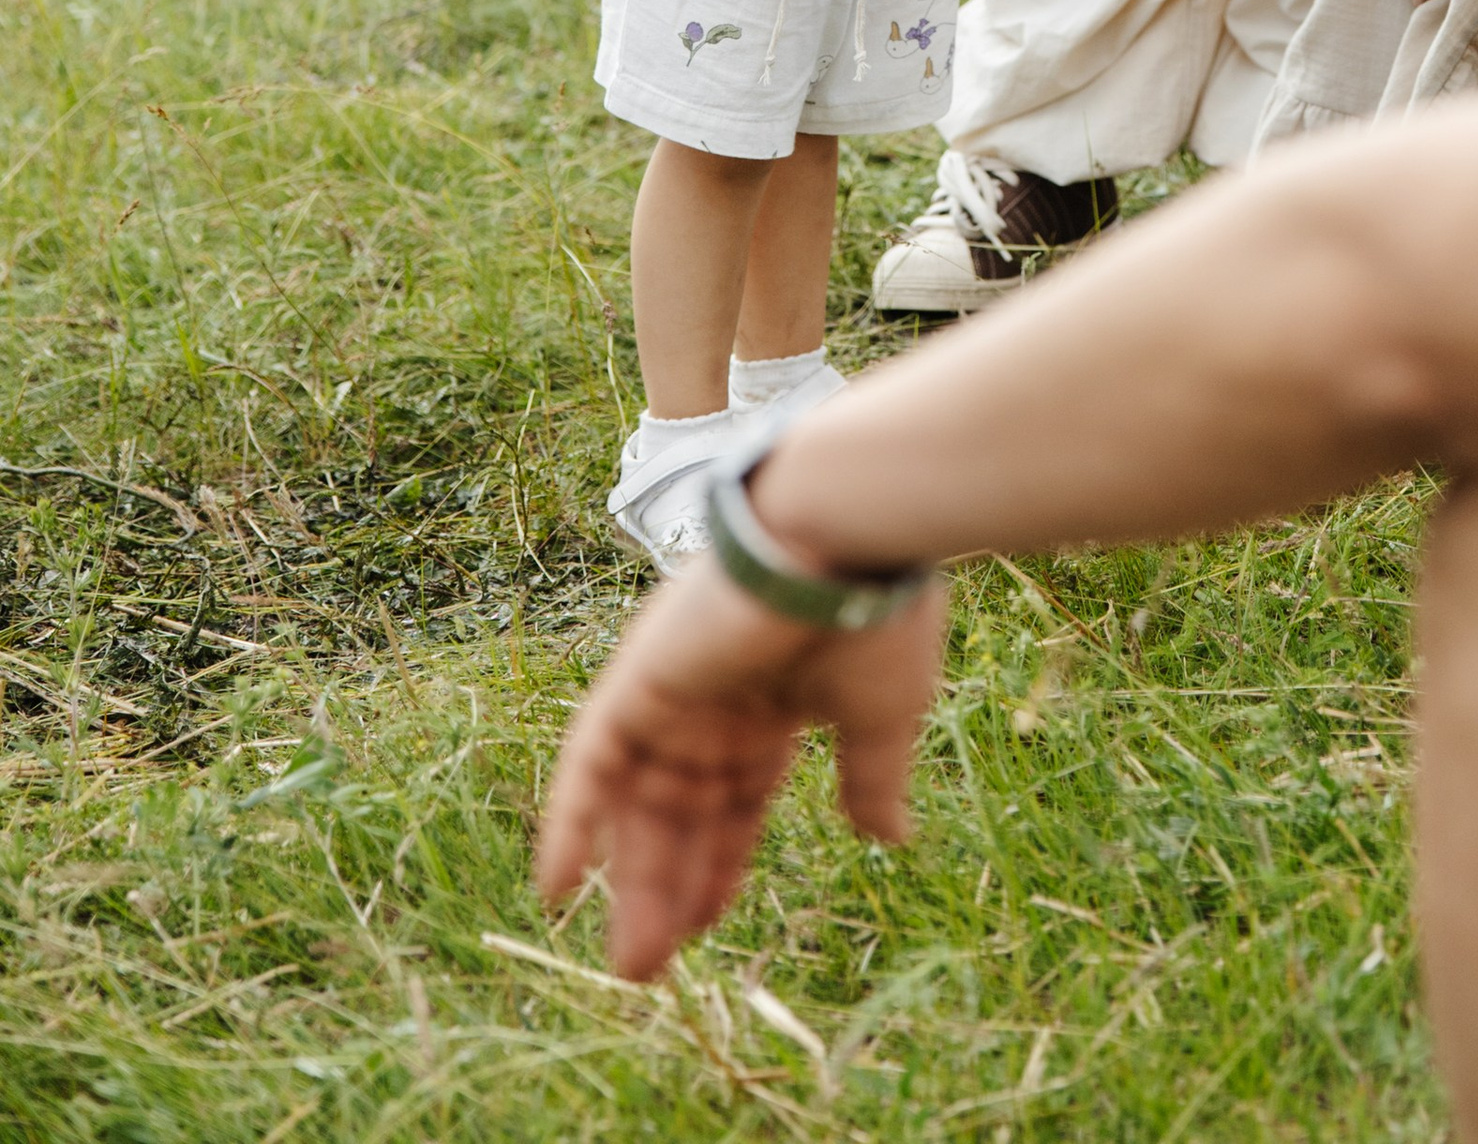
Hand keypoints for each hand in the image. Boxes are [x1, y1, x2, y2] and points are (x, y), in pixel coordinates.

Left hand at [538, 555, 947, 980]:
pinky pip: (588, 761)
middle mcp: (714, 700)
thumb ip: (871, 781)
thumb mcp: (880, 720)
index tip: (707, 925)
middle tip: (650, 969)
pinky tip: (556, 889)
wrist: (848, 538)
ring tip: (631, 963)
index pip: (735, 799)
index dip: (720, 863)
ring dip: (626, 877)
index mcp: (772, 706)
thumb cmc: (876, 618)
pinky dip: (569, 822)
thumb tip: (890, 840)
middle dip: (666, 887)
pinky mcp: (638, 677)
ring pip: (635, 799)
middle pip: (678, 811)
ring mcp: (672, 689)